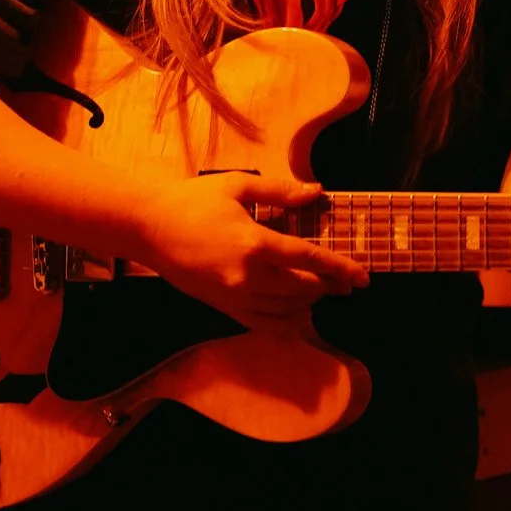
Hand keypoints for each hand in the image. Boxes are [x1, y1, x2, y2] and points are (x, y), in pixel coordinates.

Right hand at [133, 172, 368, 328]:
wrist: (148, 228)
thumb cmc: (192, 200)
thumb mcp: (237, 186)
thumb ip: (280, 192)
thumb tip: (317, 192)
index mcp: (255, 242)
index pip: (310, 260)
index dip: (340, 269)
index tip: (363, 277)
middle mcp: (248, 275)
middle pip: (303, 288)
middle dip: (330, 287)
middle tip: (346, 282)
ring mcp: (234, 296)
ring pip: (286, 310)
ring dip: (310, 303)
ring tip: (322, 293)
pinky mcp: (222, 307)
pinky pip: (263, 324)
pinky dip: (286, 322)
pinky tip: (298, 314)